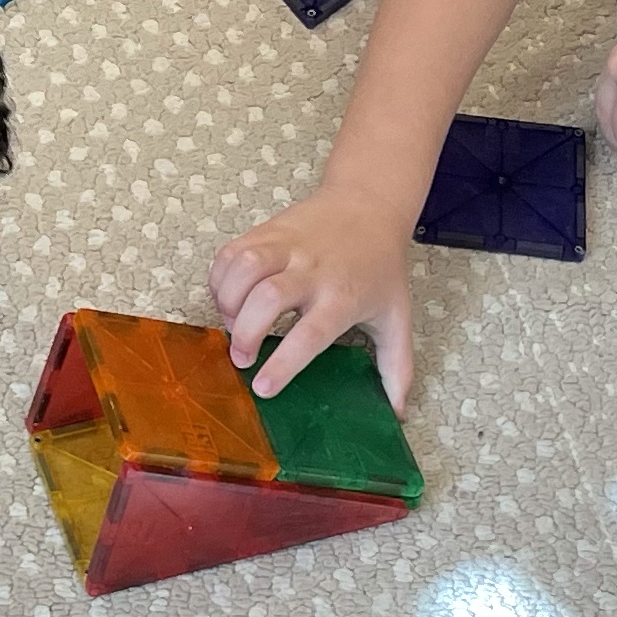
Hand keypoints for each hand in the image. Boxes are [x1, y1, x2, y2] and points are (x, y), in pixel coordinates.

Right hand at [208, 186, 417, 407]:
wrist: (370, 203)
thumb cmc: (381, 266)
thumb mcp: (397, 317)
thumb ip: (397, 367)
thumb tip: (397, 413)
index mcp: (343, 296)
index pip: (309, 334)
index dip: (283, 364)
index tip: (262, 388)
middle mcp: (312, 270)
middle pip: (267, 298)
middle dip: (244, 333)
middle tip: (242, 358)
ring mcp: (286, 246)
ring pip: (244, 268)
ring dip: (227, 302)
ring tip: (231, 324)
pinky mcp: (266, 230)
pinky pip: (231, 252)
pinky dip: (219, 278)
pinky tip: (227, 298)